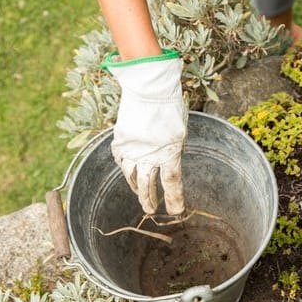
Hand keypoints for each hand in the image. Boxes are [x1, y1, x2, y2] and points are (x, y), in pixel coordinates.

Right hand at [103, 49, 187, 214]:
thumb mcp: (180, 131)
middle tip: (152, 211)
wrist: (149, 89)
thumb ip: (174, 149)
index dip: (174, 200)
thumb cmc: (170, 108)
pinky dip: (125, 170)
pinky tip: (129, 174)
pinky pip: (121, 161)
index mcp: (170, 152)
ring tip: (141, 196)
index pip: (172, 183)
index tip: (177, 212)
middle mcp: (150, 155)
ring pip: (132, 177)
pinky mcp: (121, 141)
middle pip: (149, 186)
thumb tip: (169, 162)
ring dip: (137, 189)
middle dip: (151, 201)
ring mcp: (133, 149)